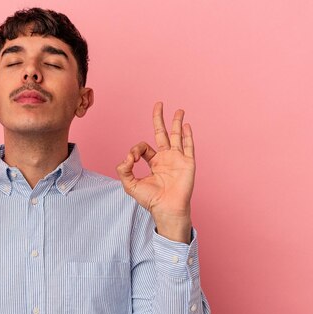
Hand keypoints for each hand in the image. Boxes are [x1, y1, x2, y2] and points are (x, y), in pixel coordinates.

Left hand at [116, 102, 194, 242]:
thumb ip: (124, 170)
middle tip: (158, 104)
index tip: (132, 158)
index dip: (136, 149)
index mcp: (154, 162)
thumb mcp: (130, 185)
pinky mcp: (187, 163)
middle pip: (162, 133)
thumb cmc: (150, 200)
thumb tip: (126, 157)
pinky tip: (187, 125)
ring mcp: (178, 159)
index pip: (144, 147)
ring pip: (177, 136)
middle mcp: (166, 158)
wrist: (167, 209)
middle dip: (159, 119)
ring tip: (178, 110)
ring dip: (177, 122)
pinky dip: (188, 135)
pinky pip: (189, 146)